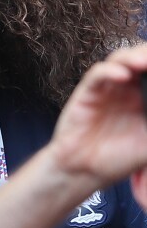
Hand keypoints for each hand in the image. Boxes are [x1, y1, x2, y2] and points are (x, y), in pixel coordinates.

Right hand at [50, 44, 146, 185]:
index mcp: (144, 96)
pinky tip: (122, 76)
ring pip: (118, 60)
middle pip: (138, 58)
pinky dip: (109, 71)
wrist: (87, 170)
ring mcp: (106, 88)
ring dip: (132, 57)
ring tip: (144, 62)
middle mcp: (126, 88)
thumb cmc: (118, 157)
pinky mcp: (87, 93)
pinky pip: (97, 74)